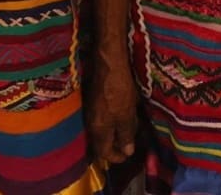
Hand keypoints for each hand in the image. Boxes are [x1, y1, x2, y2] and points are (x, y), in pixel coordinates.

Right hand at [86, 49, 138, 164]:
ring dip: (115, 133)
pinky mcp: (93, 100)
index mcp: (98, 130)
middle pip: (101, 143)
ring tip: (130, 129)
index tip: (128, 156)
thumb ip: (126, 134)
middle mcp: (90, 123)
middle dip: (116, 146)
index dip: (116, 157)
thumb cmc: (118, 89)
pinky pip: (103, 118)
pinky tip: (123, 114)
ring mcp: (90, 111)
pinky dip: (113, 121)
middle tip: (130, 144)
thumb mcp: (126, 115)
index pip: (104, 153)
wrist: (108, 62)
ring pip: (102, 130)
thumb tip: (127, 151)